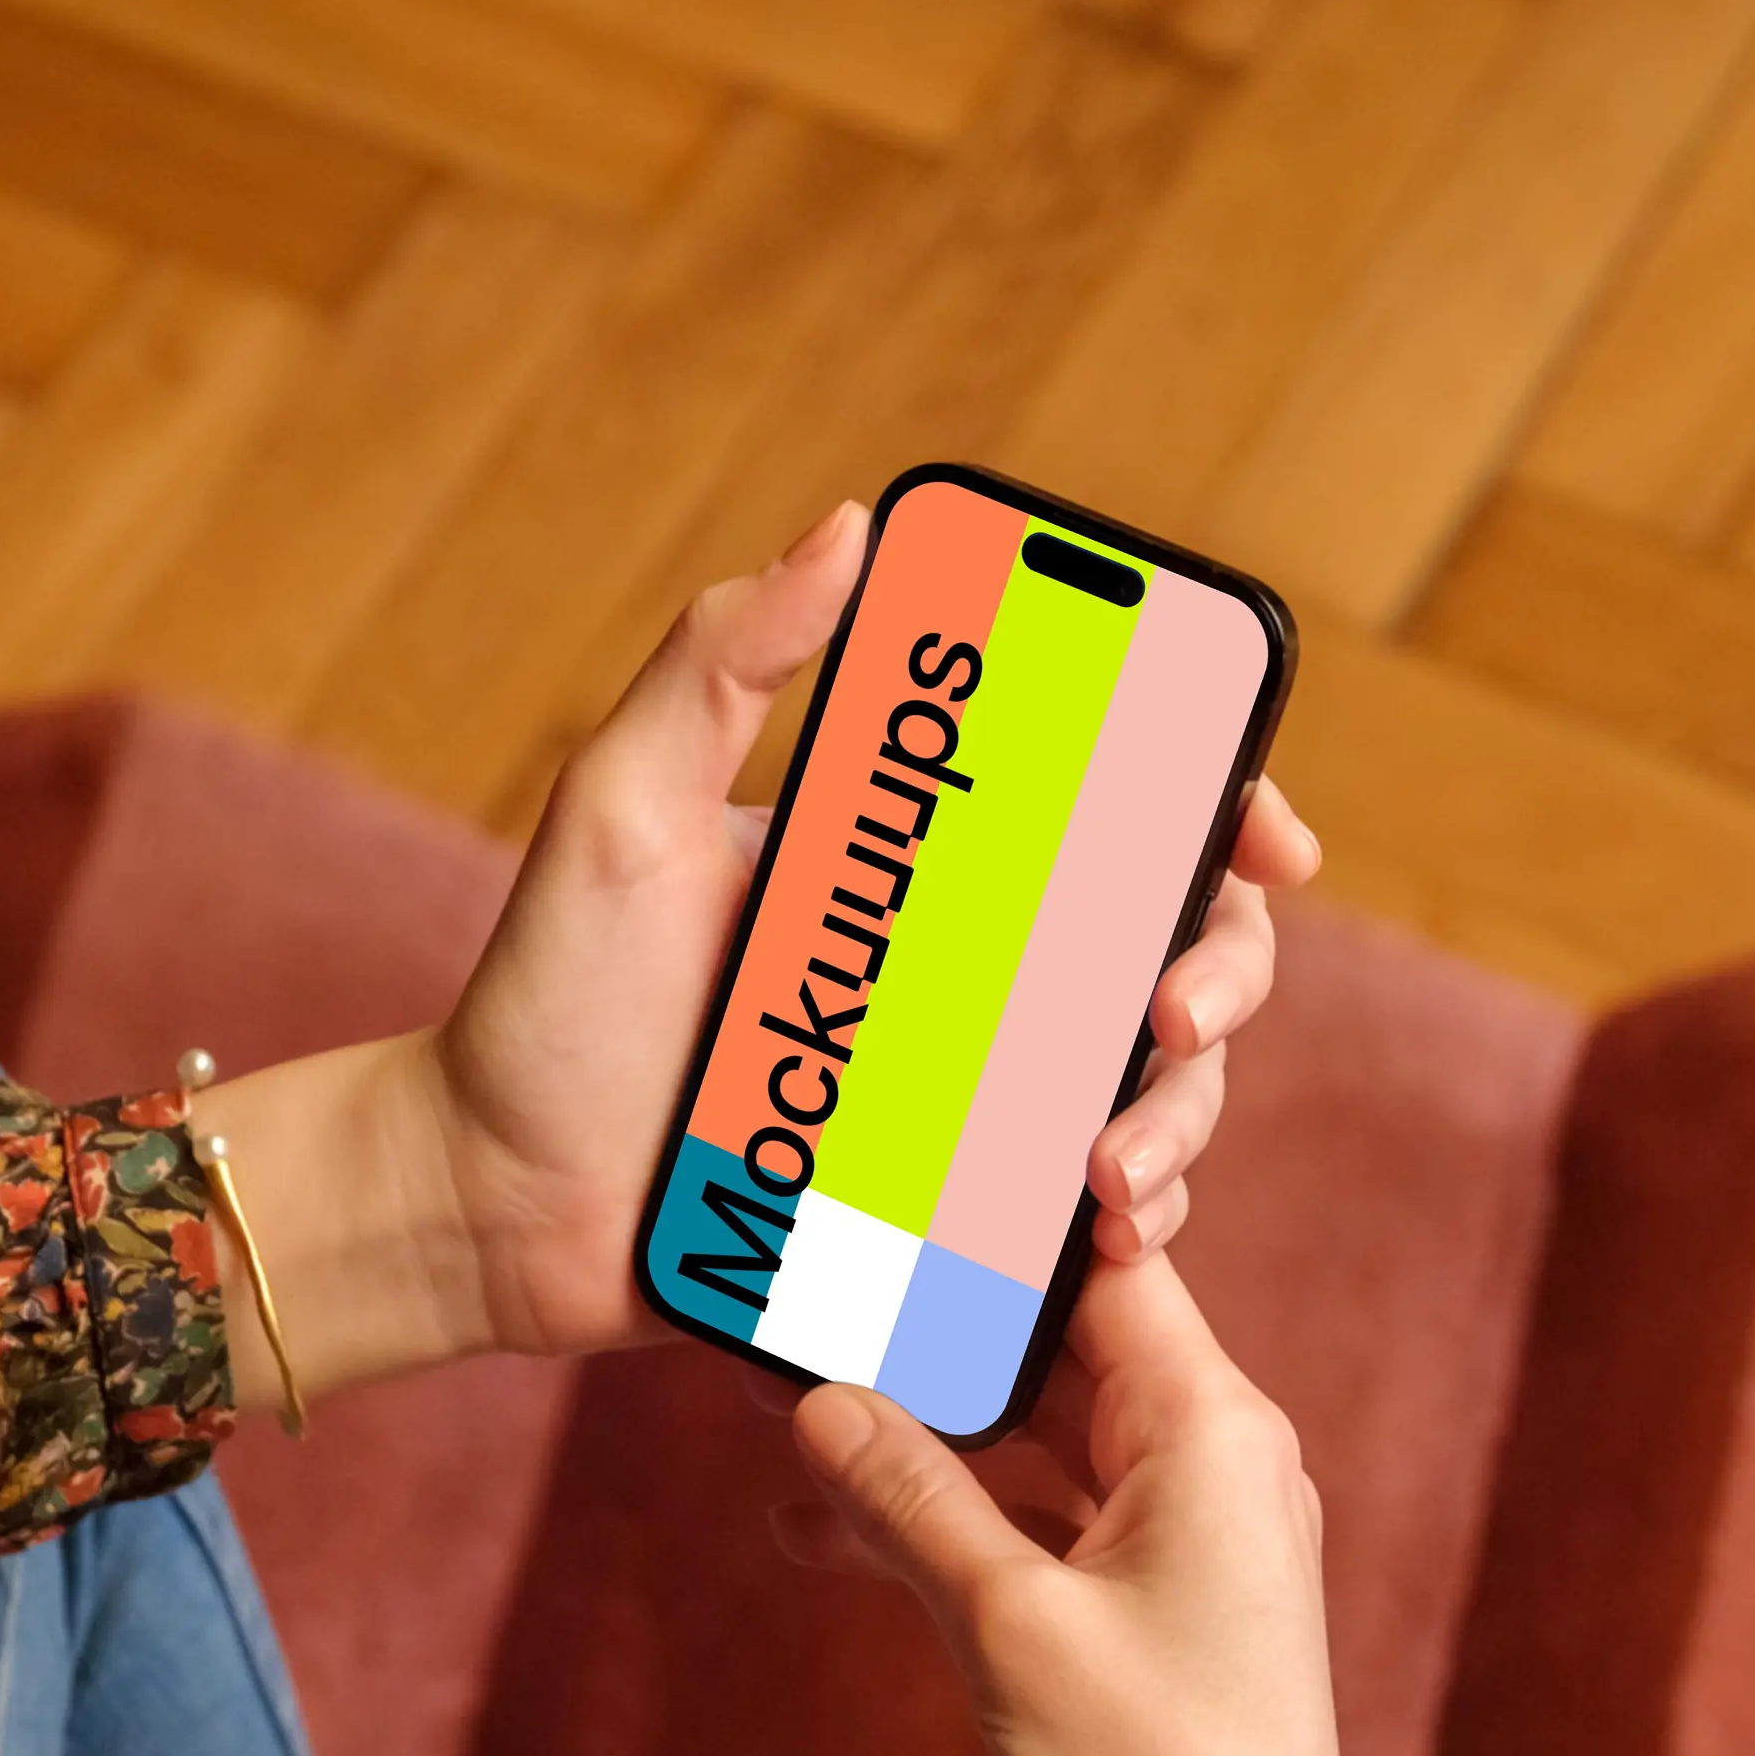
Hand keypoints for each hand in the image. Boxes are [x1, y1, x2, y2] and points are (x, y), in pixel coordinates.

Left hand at [192, 509, 1322, 1412]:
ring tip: (1119, 1167)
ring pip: (1145, 1089)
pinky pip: (1070, 1213)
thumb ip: (720, 662)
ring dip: (1178, 1117)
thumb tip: (850, 527)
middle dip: (1222, 971)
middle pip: (1165, 945)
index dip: (1217, 805)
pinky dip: (1121, 1220)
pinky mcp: (940, 1215)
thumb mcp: (620, 809)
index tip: (1266, 833)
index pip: (1106, 808)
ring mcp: (959, 1098)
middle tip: (1177, 1008)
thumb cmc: (544, 1002)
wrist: (488, 1205)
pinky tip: (1100, 1228)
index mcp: (915, 860)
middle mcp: (960, 972)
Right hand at [790, 1259, 1392, 1755]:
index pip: (1105, 1266)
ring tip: (788, 1405)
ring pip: (1037, 1448)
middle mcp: (1217, 1471)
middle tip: (808, 1272)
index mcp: (1215, 1433)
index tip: (900, 1157)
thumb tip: (821, 1398)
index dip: (1001, 1212)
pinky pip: (1037, 1534)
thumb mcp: (1007, 1627)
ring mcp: (1186, 1553)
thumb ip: (911, 1498)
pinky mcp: (1149, 1629)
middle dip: (937, 1323)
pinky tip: (828, 1527)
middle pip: (1064, 1348)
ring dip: (923, 1438)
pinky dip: (947, 1527)